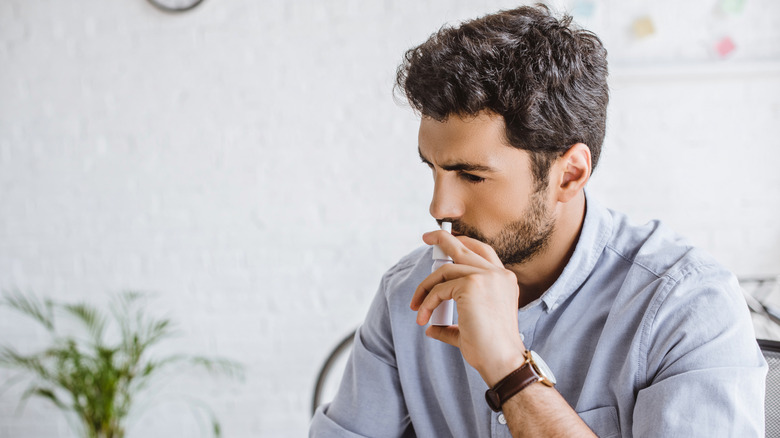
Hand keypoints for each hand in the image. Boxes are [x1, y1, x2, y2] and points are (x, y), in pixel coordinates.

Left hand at [410, 230, 526, 385]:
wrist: (502, 361)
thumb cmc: (490, 350)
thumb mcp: (472, 327)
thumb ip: (454, 322)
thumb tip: (432, 326)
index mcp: (504, 280)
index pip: (482, 251)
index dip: (463, 243)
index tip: (445, 242)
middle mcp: (498, 274)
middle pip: (464, 246)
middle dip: (442, 239)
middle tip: (426, 237)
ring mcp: (486, 277)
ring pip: (445, 270)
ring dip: (426, 288)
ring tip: (416, 307)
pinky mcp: (471, 284)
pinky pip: (440, 289)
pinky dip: (427, 302)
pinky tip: (423, 317)